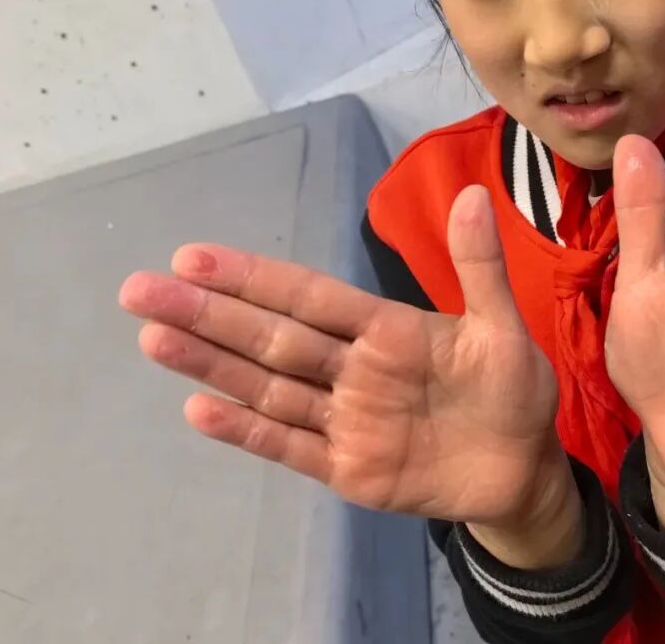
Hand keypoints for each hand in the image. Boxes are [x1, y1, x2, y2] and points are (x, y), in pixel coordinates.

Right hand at [119, 186, 564, 529]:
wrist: (524, 471)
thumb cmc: (512, 392)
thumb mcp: (503, 328)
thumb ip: (480, 268)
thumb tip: (473, 193)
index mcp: (386, 330)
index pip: (309, 297)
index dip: (255, 279)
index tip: (195, 257)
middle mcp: (352, 370)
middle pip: (272, 338)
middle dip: (208, 315)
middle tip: (141, 291)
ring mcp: (346, 421)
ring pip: (268, 388)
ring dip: (212, 365)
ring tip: (154, 338)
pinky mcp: (349, 469)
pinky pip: (292, 447)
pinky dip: (248, 432)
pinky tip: (200, 409)